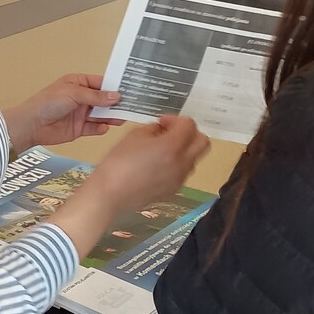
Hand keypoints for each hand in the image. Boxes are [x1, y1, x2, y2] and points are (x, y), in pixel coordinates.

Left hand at [3, 74, 122, 150]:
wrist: (31, 125)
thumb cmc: (47, 103)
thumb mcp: (74, 94)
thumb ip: (96, 97)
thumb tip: (116, 96)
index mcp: (78, 83)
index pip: (101, 83)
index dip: (114, 87)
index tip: (129, 89)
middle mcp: (81, 98)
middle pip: (103, 100)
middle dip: (115, 103)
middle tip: (131, 105)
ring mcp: (80, 113)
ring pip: (101, 115)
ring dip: (111, 116)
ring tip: (122, 118)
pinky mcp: (78, 128)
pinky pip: (94, 128)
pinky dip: (100, 128)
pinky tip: (105, 127)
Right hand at [48, 117, 210, 257]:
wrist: (110, 193)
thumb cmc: (118, 161)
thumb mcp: (134, 135)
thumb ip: (154, 129)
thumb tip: (163, 130)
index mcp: (172, 146)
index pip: (190, 125)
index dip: (176, 120)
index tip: (162, 122)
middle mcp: (182, 163)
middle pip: (203, 142)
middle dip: (190, 134)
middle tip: (171, 133)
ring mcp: (180, 179)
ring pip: (194, 158)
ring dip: (184, 149)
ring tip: (162, 150)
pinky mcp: (174, 190)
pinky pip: (183, 172)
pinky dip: (176, 164)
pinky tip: (157, 166)